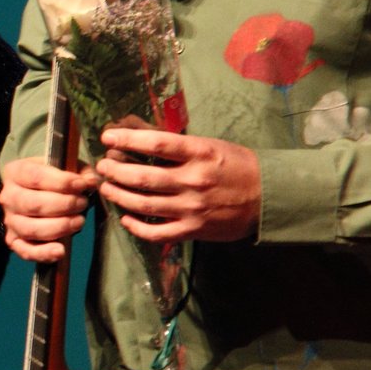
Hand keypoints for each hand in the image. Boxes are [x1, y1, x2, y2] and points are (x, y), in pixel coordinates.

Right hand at [0, 158, 99, 261]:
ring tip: (79, 221)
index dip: (62, 182)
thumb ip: (81, 172)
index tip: (82, 185)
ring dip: (59, 227)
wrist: (35, 193)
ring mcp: (10, 220)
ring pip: (31, 229)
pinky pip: (25, 251)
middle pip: (33, 204)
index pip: (35, 177)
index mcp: (16, 172)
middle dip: (64, 205)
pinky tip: (61, 250)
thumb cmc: (53, 179)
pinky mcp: (14, 240)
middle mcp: (8, 197)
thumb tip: (90, 182)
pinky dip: (43, 253)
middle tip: (82, 203)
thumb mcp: (66, 166)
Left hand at [96, 125, 260, 243]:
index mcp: (199, 154)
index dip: (127, 139)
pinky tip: (125, 219)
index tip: (107, 136)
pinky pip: (157, 233)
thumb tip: (140, 139)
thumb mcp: (210, 147)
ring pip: (143, 204)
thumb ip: (179, 147)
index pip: (156, 144)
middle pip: (142, 177)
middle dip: (115, 171)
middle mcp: (193, 181)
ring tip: (106, 188)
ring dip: (119, 195)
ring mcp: (192, 208)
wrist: (268, 197)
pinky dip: (136, 227)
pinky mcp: (193, 230)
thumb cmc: (236, 166)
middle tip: (102, 165)